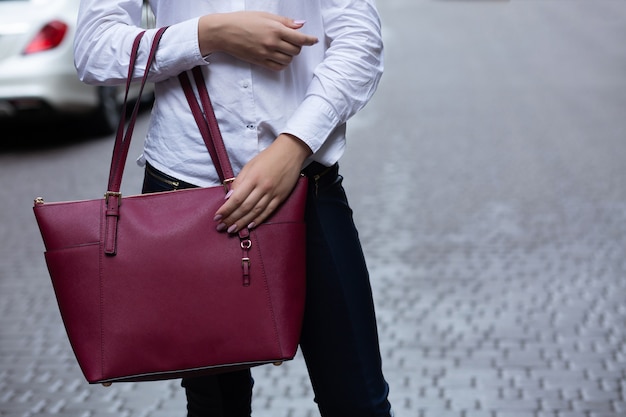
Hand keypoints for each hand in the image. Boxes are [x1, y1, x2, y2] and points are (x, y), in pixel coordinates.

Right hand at [198, 12, 318, 70]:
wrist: (224, 32)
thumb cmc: (243, 20)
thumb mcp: (265, 15)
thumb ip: (285, 22)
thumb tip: (301, 25)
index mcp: (275, 29)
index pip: (300, 38)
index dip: (310, 40)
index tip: (314, 40)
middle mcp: (272, 43)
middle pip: (296, 50)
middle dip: (298, 46)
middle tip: (293, 41)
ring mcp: (266, 54)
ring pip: (288, 60)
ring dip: (291, 55)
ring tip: (285, 48)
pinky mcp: (260, 62)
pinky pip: (279, 67)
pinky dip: (283, 63)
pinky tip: (280, 57)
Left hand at [214, 134, 311, 233]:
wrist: (290, 152)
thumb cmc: (268, 157)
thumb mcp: (250, 165)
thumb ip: (239, 181)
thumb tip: (229, 197)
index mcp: (253, 178)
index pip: (236, 198)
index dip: (226, 210)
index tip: (217, 217)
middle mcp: (262, 187)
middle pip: (244, 208)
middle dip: (231, 219)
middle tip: (221, 227)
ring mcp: (273, 193)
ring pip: (255, 212)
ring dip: (243, 222)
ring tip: (233, 230)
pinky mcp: (281, 197)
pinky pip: (268, 211)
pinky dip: (259, 219)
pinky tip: (250, 226)